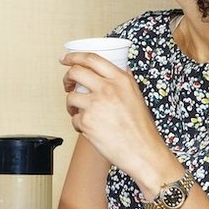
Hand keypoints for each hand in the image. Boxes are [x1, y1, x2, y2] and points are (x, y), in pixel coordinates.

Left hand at [61, 52, 176, 185]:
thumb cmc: (141, 128)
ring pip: (70, 97)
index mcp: (120, 80)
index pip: (92, 58)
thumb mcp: (137, 96)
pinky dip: (78, 124)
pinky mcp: (87, 122)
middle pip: (75, 72)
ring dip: (71, 105)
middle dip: (67, 78)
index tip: (65, 59)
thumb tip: (118, 66)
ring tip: (80, 112)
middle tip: (67, 85)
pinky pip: (73, 118)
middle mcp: (107, 89)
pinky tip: (88, 129)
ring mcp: (95, 105)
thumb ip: (124, 80)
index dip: (74, 56)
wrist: (143, 152)